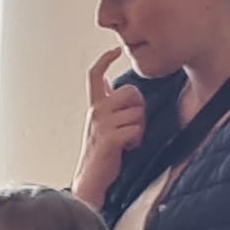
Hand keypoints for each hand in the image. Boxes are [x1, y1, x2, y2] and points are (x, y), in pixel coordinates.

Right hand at [75, 46, 150, 210]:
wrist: (90, 180)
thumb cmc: (100, 154)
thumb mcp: (101, 124)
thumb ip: (107, 105)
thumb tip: (112, 87)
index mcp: (94, 106)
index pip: (95, 75)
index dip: (105, 60)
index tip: (115, 50)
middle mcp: (96, 111)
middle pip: (131, 92)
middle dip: (139, 108)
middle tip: (132, 126)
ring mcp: (102, 124)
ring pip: (137, 113)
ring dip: (139, 128)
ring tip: (128, 141)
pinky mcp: (109, 138)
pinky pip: (135, 130)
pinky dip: (136, 141)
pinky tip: (128, 148)